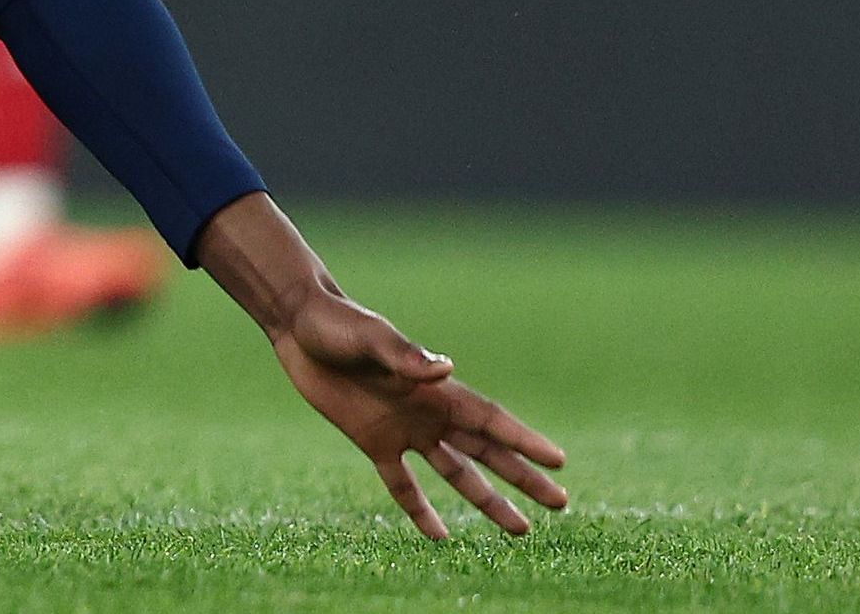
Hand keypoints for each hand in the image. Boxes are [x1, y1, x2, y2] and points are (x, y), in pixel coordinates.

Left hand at [265, 290, 570, 540]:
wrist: (298, 326)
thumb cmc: (337, 324)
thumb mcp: (370, 337)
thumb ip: (404, 356)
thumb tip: (445, 369)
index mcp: (436, 388)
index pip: (492, 421)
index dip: (526, 440)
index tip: (560, 462)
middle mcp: (429, 413)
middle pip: (488, 452)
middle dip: (524, 478)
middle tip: (561, 504)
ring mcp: (404, 429)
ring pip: (457, 473)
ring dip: (488, 501)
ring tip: (521, 530)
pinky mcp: (372, 441)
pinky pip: (402, 483)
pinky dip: (420, 509)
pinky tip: (440, 536)